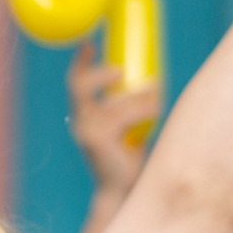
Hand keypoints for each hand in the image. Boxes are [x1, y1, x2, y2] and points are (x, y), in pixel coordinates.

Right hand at [67, 51, 164, 202]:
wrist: (120, 190)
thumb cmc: (127, 157)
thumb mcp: (127, 125)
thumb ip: (130, 106)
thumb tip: (152, 79)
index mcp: (84, 114)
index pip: (75, 82)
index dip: (80, 61)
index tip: (90, 42)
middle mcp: (80, 121)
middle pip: (79, 86)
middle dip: (99, 73)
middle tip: (121, 70)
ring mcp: (87, 131)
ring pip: (114, 101)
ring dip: (139, 95)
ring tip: (157, 93)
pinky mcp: (98, 140)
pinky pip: (124, 114)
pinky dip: (144, 108)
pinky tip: (157, 109)